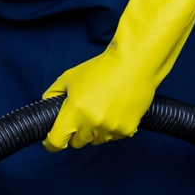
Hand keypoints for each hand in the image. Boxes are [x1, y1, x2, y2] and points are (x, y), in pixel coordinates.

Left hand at [43, 0, 194, 150]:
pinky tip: (116, 102)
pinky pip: (115, 133)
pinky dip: (112, 122)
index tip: (51, 129)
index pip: (55, 139)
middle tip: (81, 103)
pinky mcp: (133, 125)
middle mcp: (97, 122)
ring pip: (96, 138)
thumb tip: (47, 104)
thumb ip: (58, 92)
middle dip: (76, 125)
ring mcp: (117, 126)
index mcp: (78, 110)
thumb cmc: (110, 58)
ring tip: (102, 98)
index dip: (51, 134)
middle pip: (76, 141)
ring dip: (95, 124)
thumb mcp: (75, 72)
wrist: (147, 52)